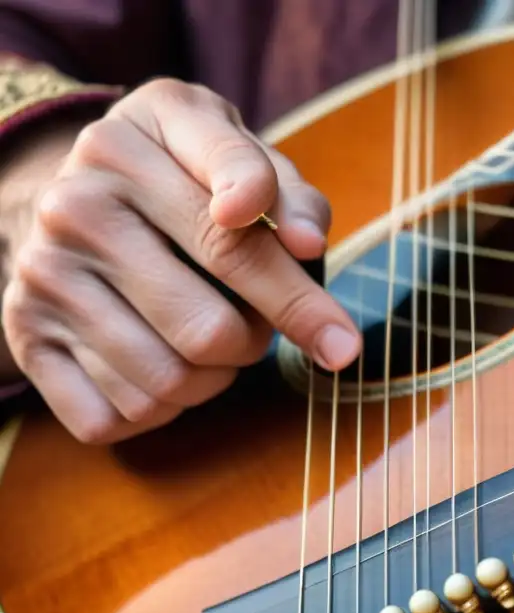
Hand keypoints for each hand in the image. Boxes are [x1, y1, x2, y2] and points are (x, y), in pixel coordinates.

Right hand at [0, 78, 360, 443]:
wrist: (75, 196)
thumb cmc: (180, 179)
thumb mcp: (233, 153)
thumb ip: (288, 191)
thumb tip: (307, 242)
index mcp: (131, 144)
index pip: (229, 235)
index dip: (288, 289)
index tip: (333, 330)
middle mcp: (75, 204)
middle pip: (210, 330)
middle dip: (259, 343)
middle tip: (262, 328)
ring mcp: (43, 272)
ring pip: (169, 381)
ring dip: (214, 380)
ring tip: (212, 343)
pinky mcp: (24, 331)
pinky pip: (113, 417)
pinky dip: (158, 410)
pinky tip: (162, 369)